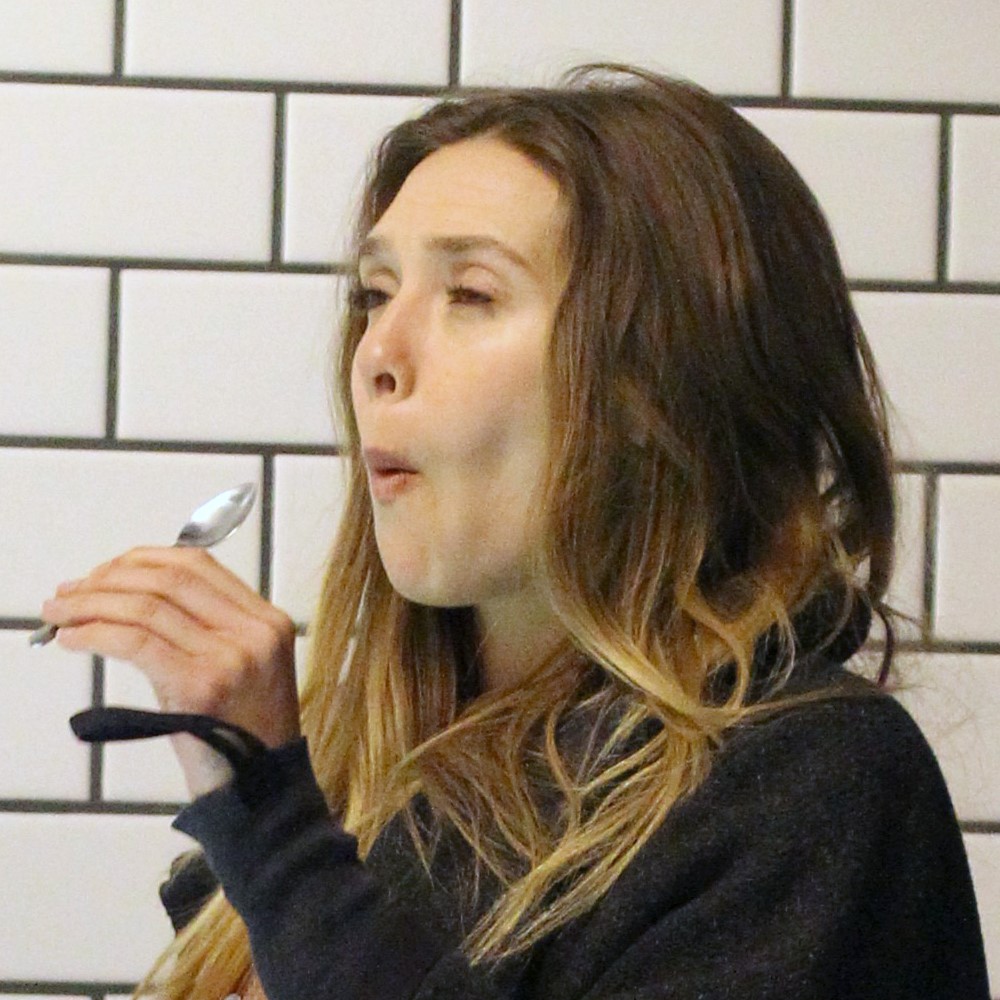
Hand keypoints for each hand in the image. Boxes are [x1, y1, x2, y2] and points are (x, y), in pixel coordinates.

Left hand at [40, 547, 299, 797]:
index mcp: (268, 620)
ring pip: (148, 607)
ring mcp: (231, 657)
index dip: (143, 559)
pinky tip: (72, 639)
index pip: (199, 564)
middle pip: (170, 579)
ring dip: (91, 604)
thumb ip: (205, 629)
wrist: (260, 792)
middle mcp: (254, 631)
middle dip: (109, 578)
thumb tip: (126, 595)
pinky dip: (96, 633)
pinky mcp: (202, 685)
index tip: (104, 571)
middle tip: (69, 592)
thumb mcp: (239, 669)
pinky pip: (137, 642)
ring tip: (58, 614)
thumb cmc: (241, 735)